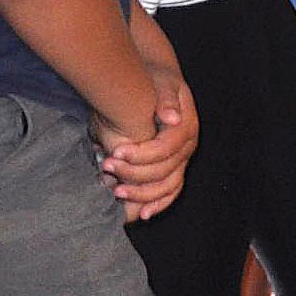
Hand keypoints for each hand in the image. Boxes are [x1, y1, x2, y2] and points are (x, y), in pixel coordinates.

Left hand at [99, 61, 199, 222]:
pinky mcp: (174, 167)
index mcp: (186, 127)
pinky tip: (142, 214)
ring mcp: (182, 159)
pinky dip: (158, 204)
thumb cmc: (157, 81)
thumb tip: (172, 118)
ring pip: (168, 186)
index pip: (165, 149)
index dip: (141, 156)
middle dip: (134, 174)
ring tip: (116, 192)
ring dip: (143, 194)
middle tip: (107, 168)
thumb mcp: (162, 83)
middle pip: (165, 170)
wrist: (160, 82)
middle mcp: (188, 146)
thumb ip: (166, 99)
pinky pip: (170, 191)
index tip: (116, 154)